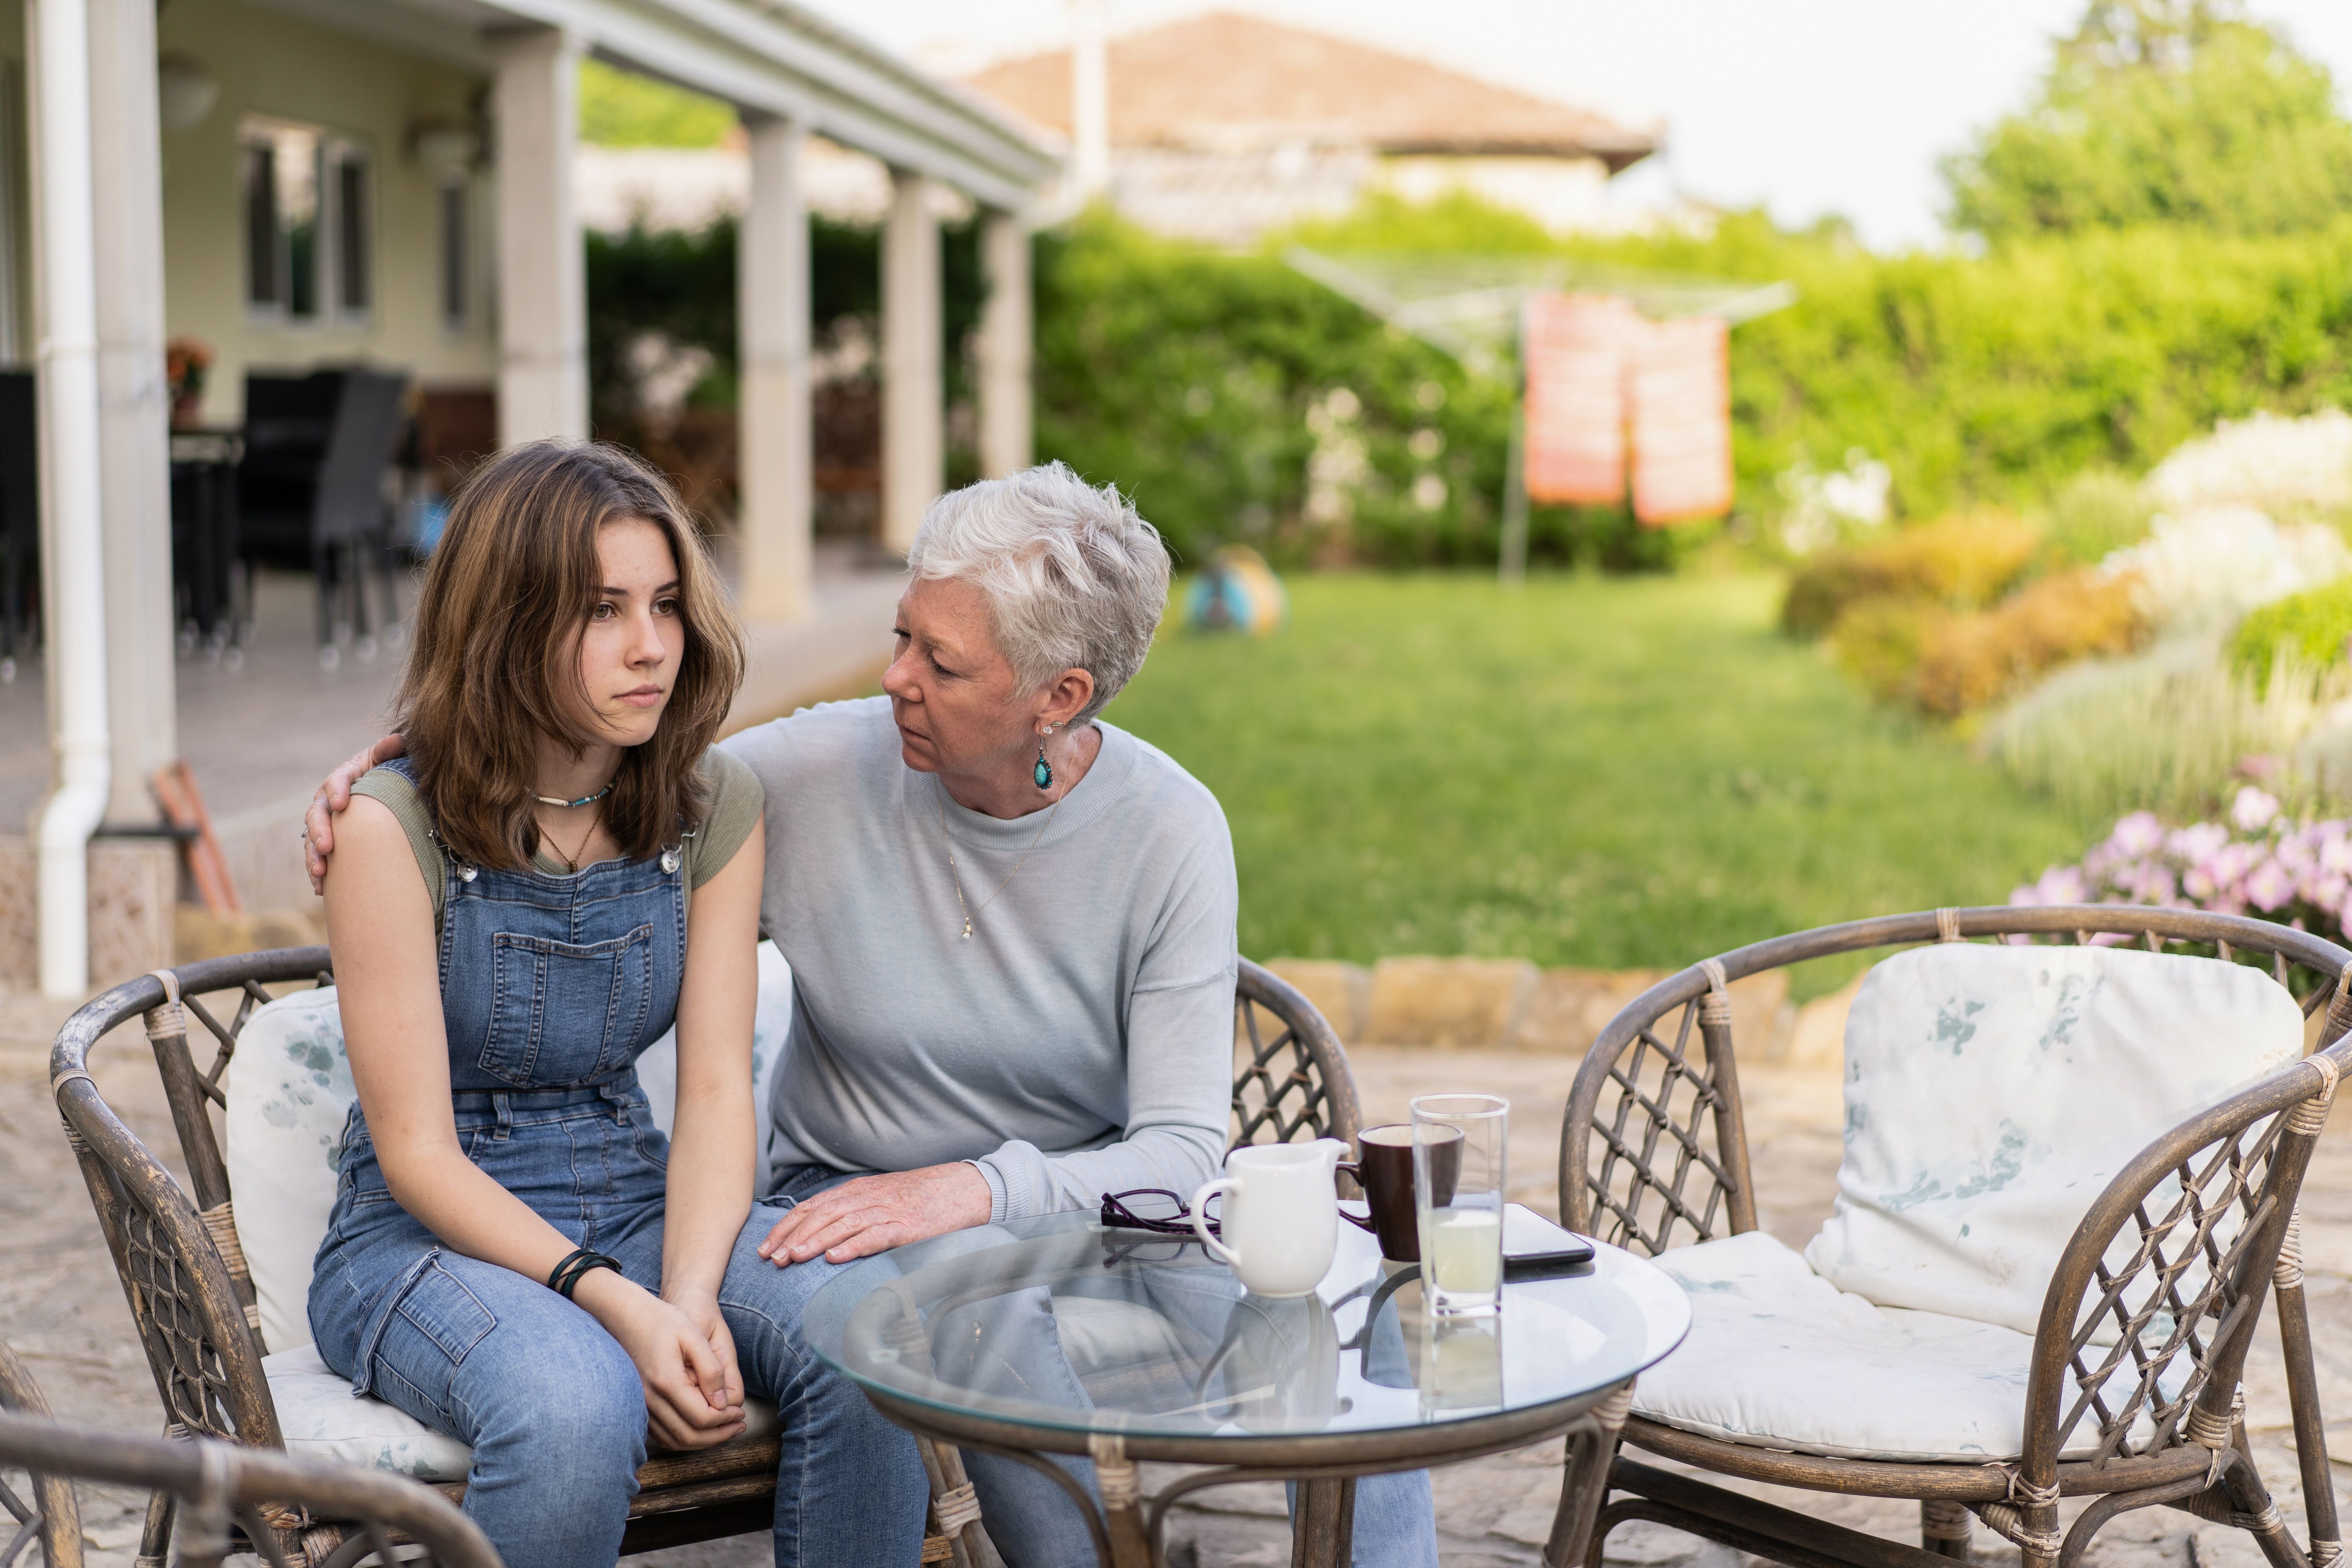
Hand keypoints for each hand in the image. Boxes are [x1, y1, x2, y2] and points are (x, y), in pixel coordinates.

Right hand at [306, 734, 405, 893]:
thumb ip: (389, 751)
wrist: (380, 795)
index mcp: (343, 778)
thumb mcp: (386, 761)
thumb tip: (400, 739)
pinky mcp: (327, 843)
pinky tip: (322, 889)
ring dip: (313, 857)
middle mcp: (328, 801)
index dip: (337, 791)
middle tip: (326, 847)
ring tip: (320, 874)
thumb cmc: (384, 775)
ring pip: (312, 840)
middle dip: (319, 831)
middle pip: (317, 814)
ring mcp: (325, 824)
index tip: (342, 804)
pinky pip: (317, 859)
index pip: (336, 782)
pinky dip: (318, 874)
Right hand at [575, 1272, 745, 1450]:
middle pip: (689, 1436)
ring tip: (726, 1429)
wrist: (628, 1316)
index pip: (702, 1417)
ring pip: (675, 1441)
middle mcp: (650, 1400)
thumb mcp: (694, 1336)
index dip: (726, 1419)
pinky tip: (702, 1428)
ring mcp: (641, 1406)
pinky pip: (662, 1435)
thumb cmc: (664, 1321)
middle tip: (740, 1425)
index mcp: (667, 1381)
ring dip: (703, 1441)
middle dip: (719, 1435)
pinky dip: (684, 1438)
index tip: (741, 1412)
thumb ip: (711, 1370)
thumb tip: (724, 1404)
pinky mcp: (638, 1406)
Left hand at [756, 1163, 991, 1265]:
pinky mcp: (907, 1226)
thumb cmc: (922, 1197)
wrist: (964, 1188)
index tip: (764, 1247)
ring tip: (793, 1257)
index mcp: (858, 1191)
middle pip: (821, 1215)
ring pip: (842, 1224)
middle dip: (792, 1237)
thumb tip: (820, 1234)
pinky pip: (876, 1235)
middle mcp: (867, 1197)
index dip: (786, 1226)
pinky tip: (835, 1258)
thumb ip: (853, 1210)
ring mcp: (887, 1210)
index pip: (812, 1206)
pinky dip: (853, 1246)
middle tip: (770, 1259)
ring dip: (814, 1241)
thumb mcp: (881, 1198)